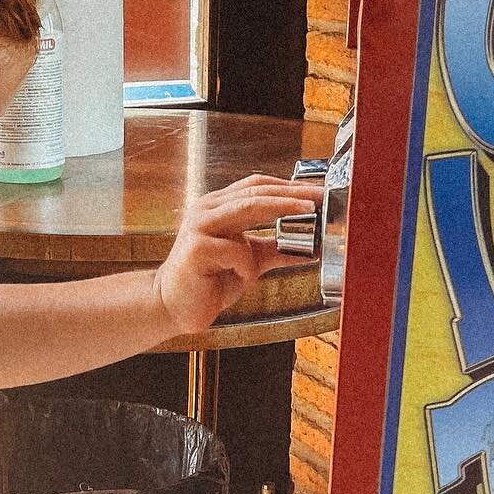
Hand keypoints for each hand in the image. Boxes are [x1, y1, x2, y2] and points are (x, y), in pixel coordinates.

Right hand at [155, 175, 322, 335]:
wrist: (174, 307)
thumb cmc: (208, 282)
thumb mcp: (249, 262)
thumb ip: (275, 251)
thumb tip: (309, 249)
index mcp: (218, 207)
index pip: (257, 186)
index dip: (288, 186)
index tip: (316, 192)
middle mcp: (208, 210)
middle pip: (256, 191)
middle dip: (292, 193)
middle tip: (319, 197)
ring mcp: (199, 226)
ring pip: (248, 207)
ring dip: (281, 208)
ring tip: (307, 213)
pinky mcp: (196, 249)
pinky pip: (237, 251)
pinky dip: (247, 267)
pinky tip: (238, 278)